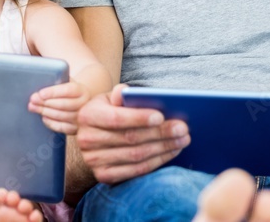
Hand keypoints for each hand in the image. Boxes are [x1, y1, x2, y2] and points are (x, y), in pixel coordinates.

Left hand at [29, 80, 92, 134]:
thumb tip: (39, 93)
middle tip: (33, 100)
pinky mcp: (75, 129)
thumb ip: (54, 84)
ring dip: (45, 112)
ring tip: (34, 107)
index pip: (68, 90)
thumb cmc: (67, 92)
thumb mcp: (64, 83)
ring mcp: (81, 118)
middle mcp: (85, 104)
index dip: (53, 92)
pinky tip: (43, 117)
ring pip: (62, 116)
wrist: (78, 102)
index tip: (40, 93)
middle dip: (46, 103)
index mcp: (82, 90)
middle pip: (64, 105)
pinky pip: (61, 127)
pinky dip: (50, 122)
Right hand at [75, 84, 190, 184]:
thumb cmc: (109, 111)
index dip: (139, 118)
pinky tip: (171, 152)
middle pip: (130, 138)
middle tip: (183, 128)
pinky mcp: (104, 175)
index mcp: (87, 116)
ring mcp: (94, 161)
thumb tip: (126, 92)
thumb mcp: (110, 98)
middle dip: (160, 133)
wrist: (94, 135)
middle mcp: (87, 140)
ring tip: (182, 140)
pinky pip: (135, 171)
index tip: (161, 116)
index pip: (116, 118)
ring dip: (163, 148)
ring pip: (135, 156)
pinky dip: (157, 162)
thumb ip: (119, 93)